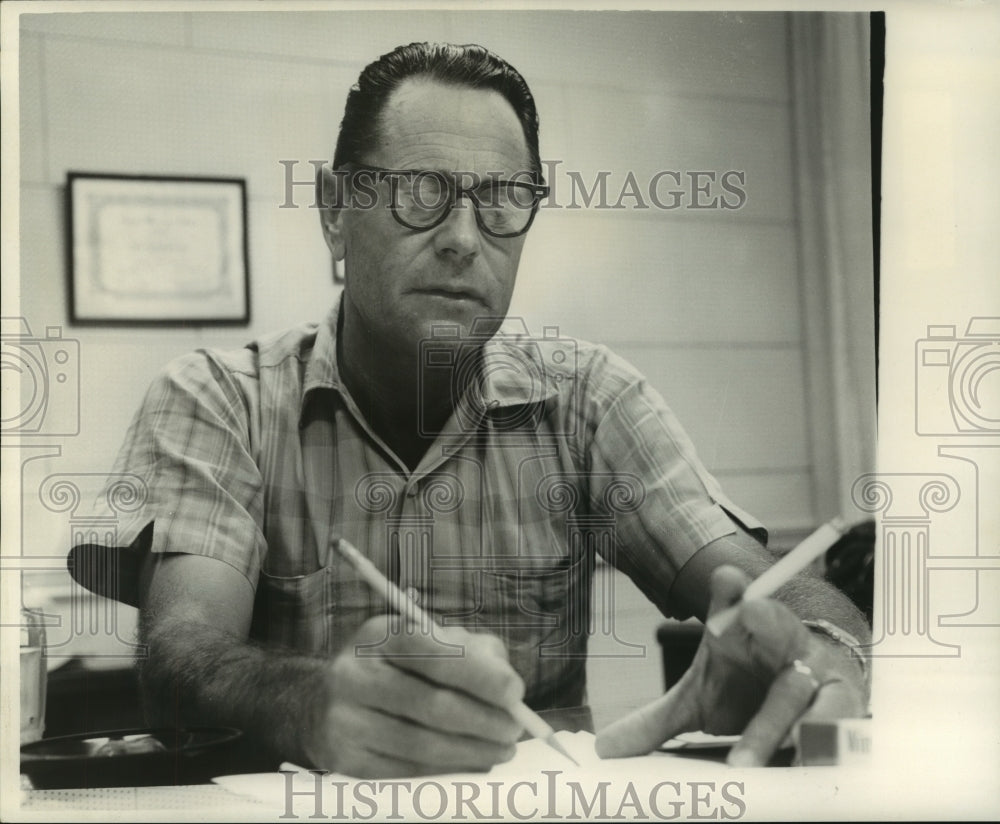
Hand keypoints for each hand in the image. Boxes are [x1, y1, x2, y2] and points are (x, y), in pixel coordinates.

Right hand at [304, 616, 524, 776]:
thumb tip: (506, 681)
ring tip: (501, 750)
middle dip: (483, 720)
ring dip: (472, 751)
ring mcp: (344, 719)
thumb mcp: (425, 643)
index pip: (430, 650)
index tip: (515, 692)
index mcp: (376, 635)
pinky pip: (407, 771)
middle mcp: (353, 674)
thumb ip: (471, 649)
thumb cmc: (396, 668)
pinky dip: (448, 769)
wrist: (324, 703)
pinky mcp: (344, 759)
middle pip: (430, 703)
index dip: (477, 673)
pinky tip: (471, 763)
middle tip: (514, 729)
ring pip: (422, 744)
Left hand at [596, 565, 867, 766]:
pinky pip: (836, 717)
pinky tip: (810, 753)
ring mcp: (813, 668)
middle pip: (775, 622)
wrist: (812, 688)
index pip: (734, 596)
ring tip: (756, 741)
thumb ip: (656, 721)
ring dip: (779, 711)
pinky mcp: (841, 700)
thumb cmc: (749, 688)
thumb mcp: (700, 698)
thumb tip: (603, 749)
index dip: (729, 588)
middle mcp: (780, 639)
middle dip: (766, 614)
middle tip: (751, 609)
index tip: (725, 577)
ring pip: (799, 685)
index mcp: (741, 628)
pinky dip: (825, 734)